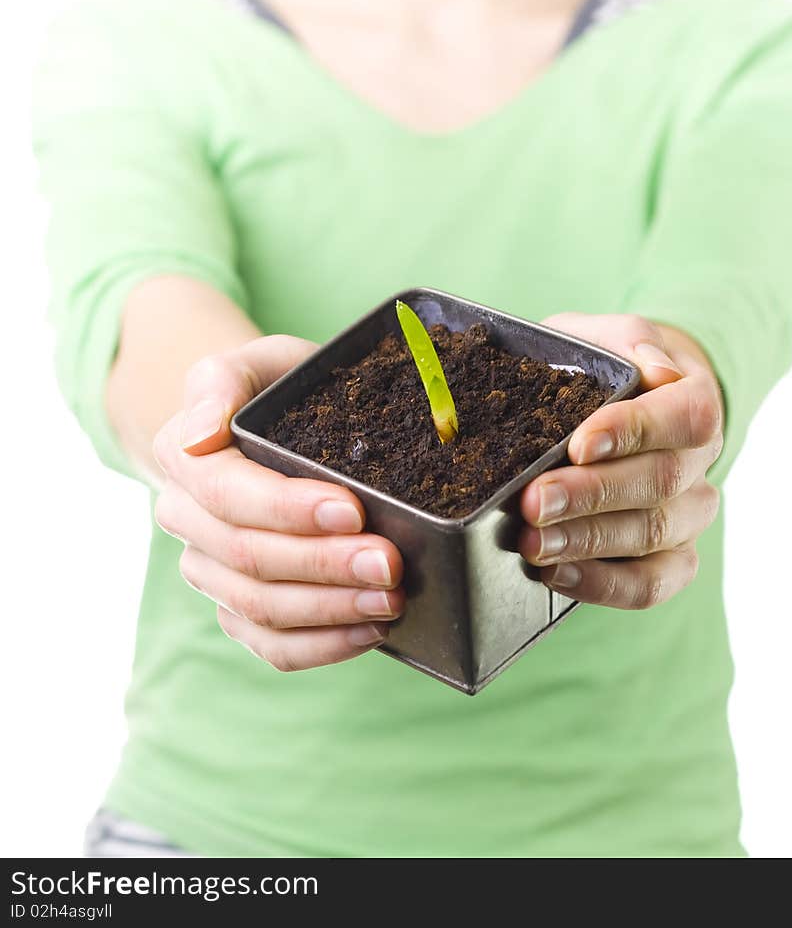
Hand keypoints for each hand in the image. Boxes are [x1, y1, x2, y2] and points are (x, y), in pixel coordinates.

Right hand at [152, 335, 404, 670]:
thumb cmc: (274, 391)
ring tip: (390, 599)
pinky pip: (270, 644)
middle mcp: (186, 520)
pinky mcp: (237, 607)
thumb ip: (222, 381)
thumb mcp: (257, 362)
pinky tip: (369, 632)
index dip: (289, 509)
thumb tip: (199, 433)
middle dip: (325, 565)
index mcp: (184, 459)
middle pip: (249, 558)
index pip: (228, 494)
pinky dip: (321, 646)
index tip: (353, 511)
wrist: (264, 430)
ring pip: (260, 608)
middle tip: (390, 563)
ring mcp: (209, 569)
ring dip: (330, 610)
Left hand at [519, 314, 723, 608]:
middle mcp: (699, 463)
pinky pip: (650, 585)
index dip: (634, 432)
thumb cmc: (602, 371)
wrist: (617, 409)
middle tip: (535, 501)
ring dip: (588, 542)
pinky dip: (603, 585)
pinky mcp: (668, 559)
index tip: (579, 443)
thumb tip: (657, 367)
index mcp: (695, 402)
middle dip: (592, 495)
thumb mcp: (601, 338)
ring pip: (654, 537)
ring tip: (532, 543)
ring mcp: (688, 515)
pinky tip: (555, 575)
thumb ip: (625, 340)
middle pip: (661, 483)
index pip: (685, 417)